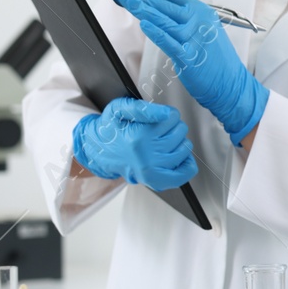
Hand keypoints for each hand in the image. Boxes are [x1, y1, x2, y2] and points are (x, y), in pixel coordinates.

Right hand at [72, 97, 197, 189]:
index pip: (172, 117)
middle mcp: (146, 155)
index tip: (160, 117)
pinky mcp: (156, 180)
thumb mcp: (119, 109)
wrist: (100, 151)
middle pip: (180, 131)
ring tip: (164, 142)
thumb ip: (142, 108)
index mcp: (138, 137)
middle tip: (160, 130)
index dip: (168, 114)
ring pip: (185, 148)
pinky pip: (185, 172)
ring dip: (180, 142)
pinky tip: (178, 156)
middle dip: (174, 126)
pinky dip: (187, 163)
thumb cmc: (112, 129)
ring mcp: (152, 170)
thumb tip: (166, 114)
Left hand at [114, 0, 267, 144]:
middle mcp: (197, 20)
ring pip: (162, 19)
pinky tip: (144, 25)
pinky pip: (169, 42)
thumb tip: (154, 8)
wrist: (231, 83)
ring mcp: (193, 38)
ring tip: (123, 0)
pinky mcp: (189, 56)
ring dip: (140, 8)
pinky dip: (156, 32)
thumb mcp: (203, 29)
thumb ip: (182, 18)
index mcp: (200, 11)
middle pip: (162, 4)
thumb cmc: (215, 58)